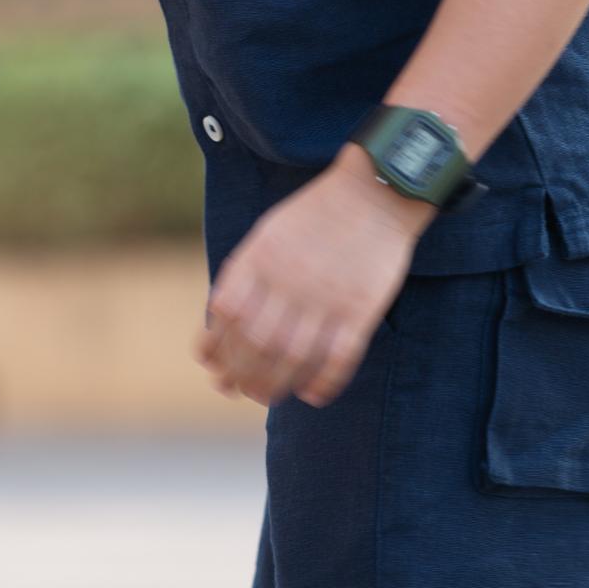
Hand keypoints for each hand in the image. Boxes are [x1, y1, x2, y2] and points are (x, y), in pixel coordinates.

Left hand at [199, 150, 422, 408]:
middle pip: (256, 344)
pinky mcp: (361, 308)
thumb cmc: (315, 216)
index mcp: (261, 257)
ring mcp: (327, 296)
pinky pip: (338, 358)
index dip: (215, 347)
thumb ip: (246, 274)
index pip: (225, 314)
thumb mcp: (269, 232)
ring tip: (266, 395)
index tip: (213, 366)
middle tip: (235, 389)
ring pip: (292, 358)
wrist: (375, 192)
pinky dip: (323, 382)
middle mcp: (290, 279)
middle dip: (239, 375)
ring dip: (274, 385)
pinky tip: (312, 395)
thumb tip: (220, 320)